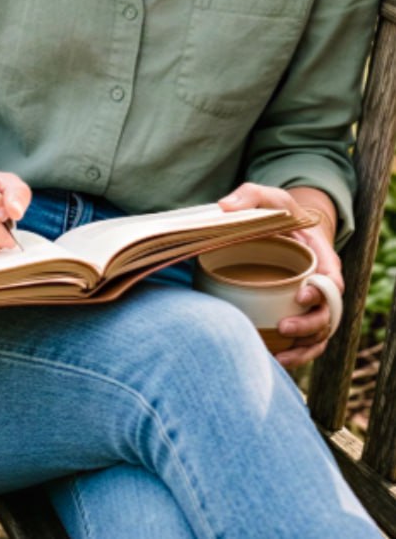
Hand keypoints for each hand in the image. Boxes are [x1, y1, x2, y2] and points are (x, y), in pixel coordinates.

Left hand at [218, 182, 343, 368]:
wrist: (282, 229)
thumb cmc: (277, 213)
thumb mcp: (266, 197)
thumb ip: (249, 196)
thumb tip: (225, 207)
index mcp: (323, 259)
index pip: (334, 281)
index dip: (323, 292)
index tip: (301, 294)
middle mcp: (323, 286)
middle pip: (329, 314)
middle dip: (309, 325)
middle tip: (283, 327)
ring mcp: (313, 305)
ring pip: (319, 335)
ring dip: (303, 348)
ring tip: (279, 355)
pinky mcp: (298, 317)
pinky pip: (305, 344)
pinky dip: (295, 357)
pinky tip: (275, 362)